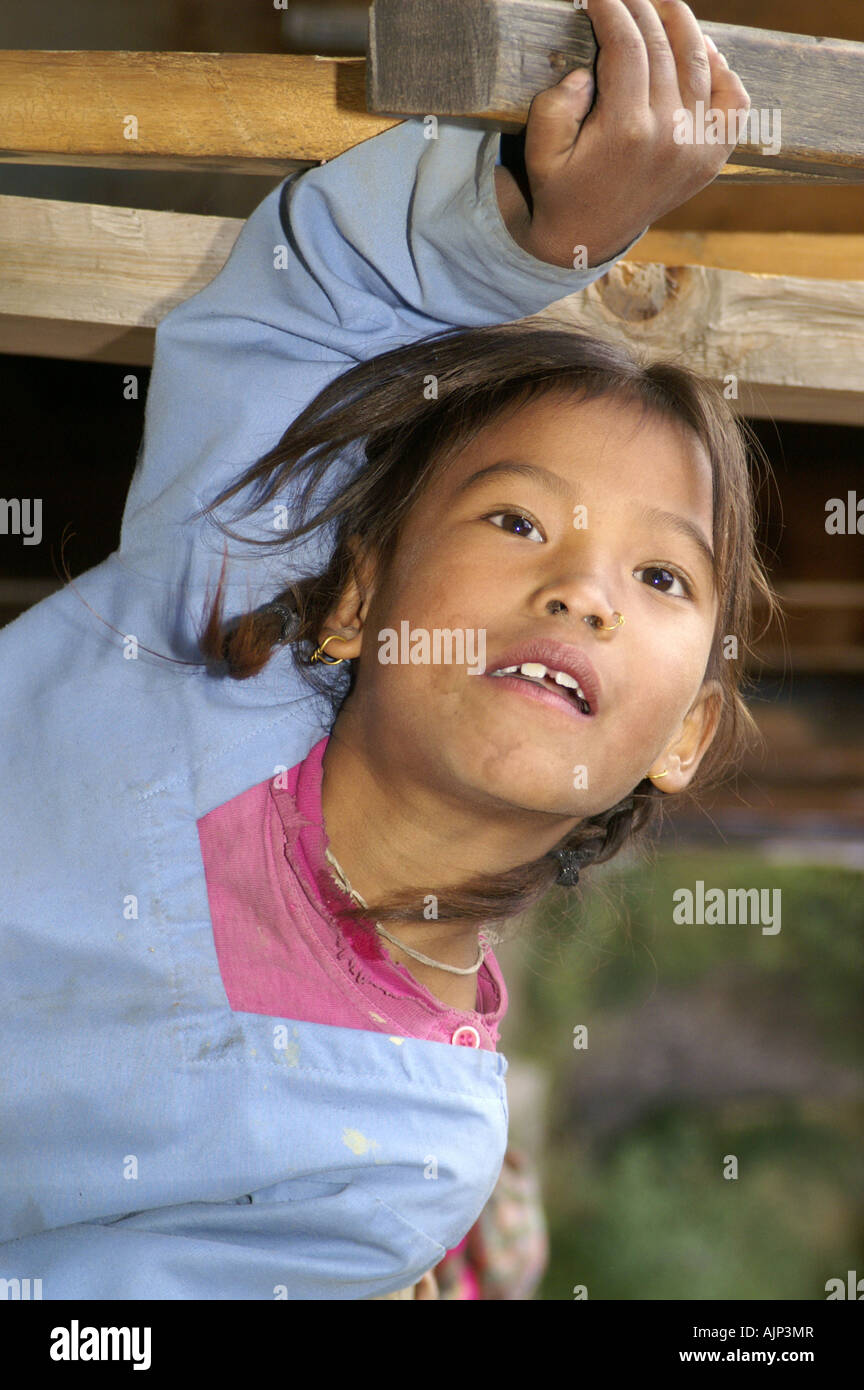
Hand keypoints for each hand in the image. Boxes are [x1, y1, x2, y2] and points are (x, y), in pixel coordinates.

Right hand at [495, 0, 749, 267]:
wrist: (588, 239)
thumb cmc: (560, 190)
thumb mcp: (539, 152)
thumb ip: (555, 106)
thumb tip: (588, 71)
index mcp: (626, 132)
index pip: (627, 46)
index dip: (613, 8)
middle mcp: (669, 135)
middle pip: (662, 45)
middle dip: (641, 6)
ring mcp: (697, 146)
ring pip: (699, 61)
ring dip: (681, 23)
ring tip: (662, 4)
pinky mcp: (712, 157)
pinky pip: (733, 100)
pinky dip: (722, 69)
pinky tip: (701, 52)